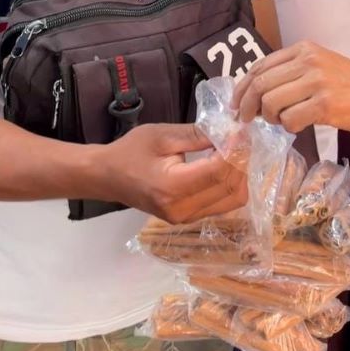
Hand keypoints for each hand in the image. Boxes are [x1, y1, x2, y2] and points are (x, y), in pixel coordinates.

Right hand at [100, 123, 247, 223]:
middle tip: (241, 138)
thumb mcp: (163, 135)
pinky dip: (231, 184)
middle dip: (242, 160)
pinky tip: (224, 165)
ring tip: (235, 150)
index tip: (240, 131)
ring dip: (240, 174)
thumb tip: (230, 131)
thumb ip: (197, 135)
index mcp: (172, 187)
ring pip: (233, 200)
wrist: (108, 177)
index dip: (236, 150)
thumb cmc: (131, 151)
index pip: (219, 171)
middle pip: (231, 187)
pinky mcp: (188, 219)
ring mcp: (186, 218)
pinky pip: (223, 204)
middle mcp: (182, 209)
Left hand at [233, 41, 349, 142]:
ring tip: (280, 121)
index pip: (260, 66)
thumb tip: (257, 91)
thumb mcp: (321, 66)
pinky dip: (288, 127)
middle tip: (247, 119)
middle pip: (260, 84)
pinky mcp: (324, 105)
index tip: (237, 103)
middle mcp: (308, 61)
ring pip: (270, 102)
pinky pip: (289, 120)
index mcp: (304, 48)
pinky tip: (297, 126)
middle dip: (247, 105)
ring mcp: (317, 82)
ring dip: (269, 118)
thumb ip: (292, 71)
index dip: (243, 87)